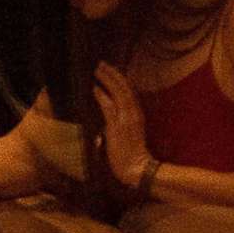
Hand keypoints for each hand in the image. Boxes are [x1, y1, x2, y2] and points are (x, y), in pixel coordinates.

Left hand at [93, 62, 150, 188]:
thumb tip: (103, 126)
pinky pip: (109, 106)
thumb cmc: (132, 156)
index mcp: (137, 115)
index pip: (128, 92)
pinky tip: (95, 87)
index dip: (119, 80)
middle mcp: (133, 113)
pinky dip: (102, 95)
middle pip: (123, 88)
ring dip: (106, 79)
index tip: (110, 70)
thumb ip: (117, 128)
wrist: (138, 169)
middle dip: (112, 74)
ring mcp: (126, 118)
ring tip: (97, 69)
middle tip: (101, 63)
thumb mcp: (127, 137)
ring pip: (117, 93)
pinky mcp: (117, 126)